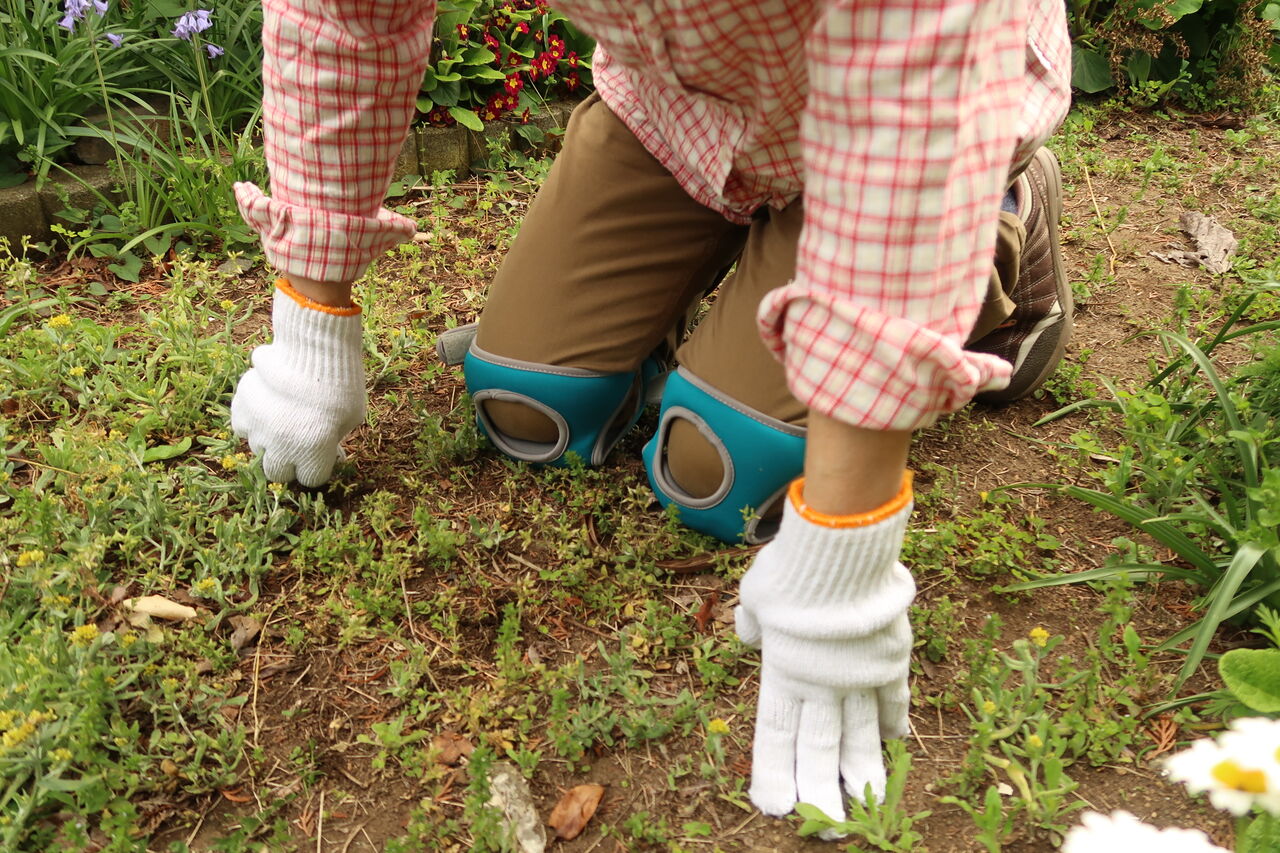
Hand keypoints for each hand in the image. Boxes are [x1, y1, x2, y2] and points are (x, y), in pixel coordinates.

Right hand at [230, 283, 366, 485]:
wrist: (312, 347)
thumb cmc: (341, 382)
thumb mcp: (352, 417)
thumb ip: (336, 440)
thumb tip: (331, 453)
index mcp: (312, 452)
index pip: (311, 479)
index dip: (318, 466)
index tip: (321, 453)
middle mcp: (281, 447)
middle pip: (278, 473)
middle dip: (289, 462)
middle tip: (298, 443)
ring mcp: (258, 428)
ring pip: (258, 449)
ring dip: (270, 440)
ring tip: (283, 417)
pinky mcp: (242, 408)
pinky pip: (243, 426)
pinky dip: (253, 421)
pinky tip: (266, 407)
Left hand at [735, 475, 913, 827]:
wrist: (842, 550)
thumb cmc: (791, 568)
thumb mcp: (757, 593)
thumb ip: (755, 621)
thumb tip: (750, 632)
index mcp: (783, 671)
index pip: (777, 735)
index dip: (776, 773)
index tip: (775, 808)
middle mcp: (821, 684)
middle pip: (820, 750)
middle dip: (822, 793)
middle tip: (828, 830)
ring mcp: (859, 676)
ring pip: (861, 737)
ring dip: (863, 773)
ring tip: (868, 804)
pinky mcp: (891, 660)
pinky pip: (894, 698)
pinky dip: (894, 720)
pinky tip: (897, 742)